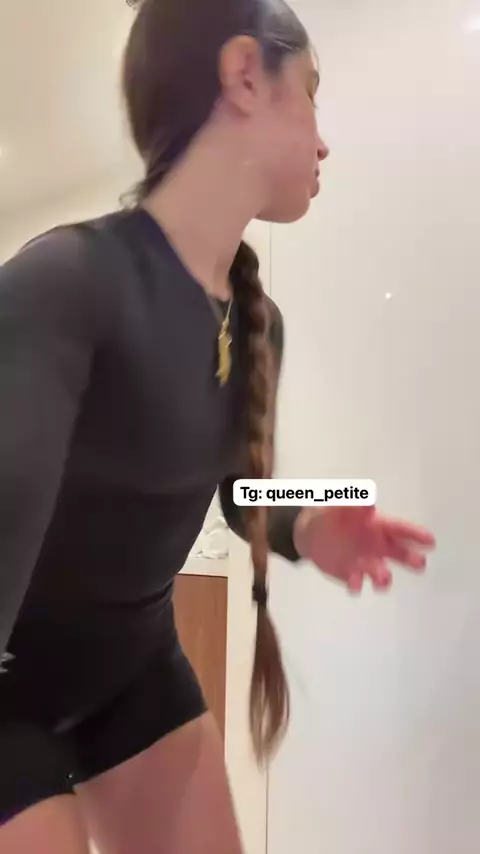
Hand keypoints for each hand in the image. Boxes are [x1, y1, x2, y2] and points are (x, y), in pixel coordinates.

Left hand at [293, 506, 435, 593]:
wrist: (311, 534)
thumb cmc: (331, 515)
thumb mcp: (338, 506)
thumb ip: (352, 504)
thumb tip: (368, 501)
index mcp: (378, 526)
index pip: (400, 530)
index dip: (416, 535)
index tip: (430, 542)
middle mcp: (377, 546)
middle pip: (399, 554)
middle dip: (411, 559)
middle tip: (420, 564)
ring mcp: (366, 563)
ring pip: (381, 573)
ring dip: (384, 578)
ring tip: (382, 580)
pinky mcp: (351, 575)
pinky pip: (358, 583)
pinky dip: (357, 584)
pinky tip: (354, 584)